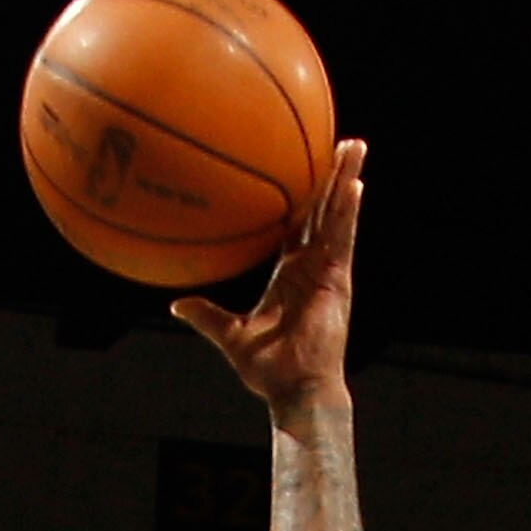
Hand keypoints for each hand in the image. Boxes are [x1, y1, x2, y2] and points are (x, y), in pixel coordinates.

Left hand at [171, 137, 365, 412]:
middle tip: (337, 142)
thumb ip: (207, 316)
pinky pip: (343, 238)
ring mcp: (327, 270)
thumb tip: (176, 305)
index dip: (301, 196)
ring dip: (346, 179)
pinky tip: (354, 183)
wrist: (294, 388)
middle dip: (330, 176)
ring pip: (338, 215)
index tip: (301, 167)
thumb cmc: (267, 369)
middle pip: (322, 210)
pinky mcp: (338, 280)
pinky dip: (349, 211)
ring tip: (354, 145)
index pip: (297, 225)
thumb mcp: (230, 336)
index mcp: (289, 273)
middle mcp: (311, 266)